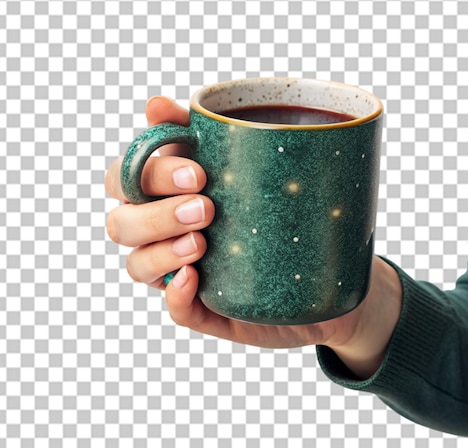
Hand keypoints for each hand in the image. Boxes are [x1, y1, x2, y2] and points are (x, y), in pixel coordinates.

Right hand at [106, 96, 402, 377]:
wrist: (331, 267)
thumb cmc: (283, 208)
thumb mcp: (255, 164)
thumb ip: (210, 132)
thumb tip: (154, 102)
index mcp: (170, 193)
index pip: (126, 178)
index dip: (146, 173)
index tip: (197, 171)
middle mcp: (166, 233)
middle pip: (122, 223)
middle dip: (156, 213)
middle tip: (206, 207)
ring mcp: (182, 273)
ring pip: (136, 266)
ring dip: (160, 252)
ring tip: (201, 243)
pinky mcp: (207, 310)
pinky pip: (176, 311)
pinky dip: (176, 296)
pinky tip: (194, 279)